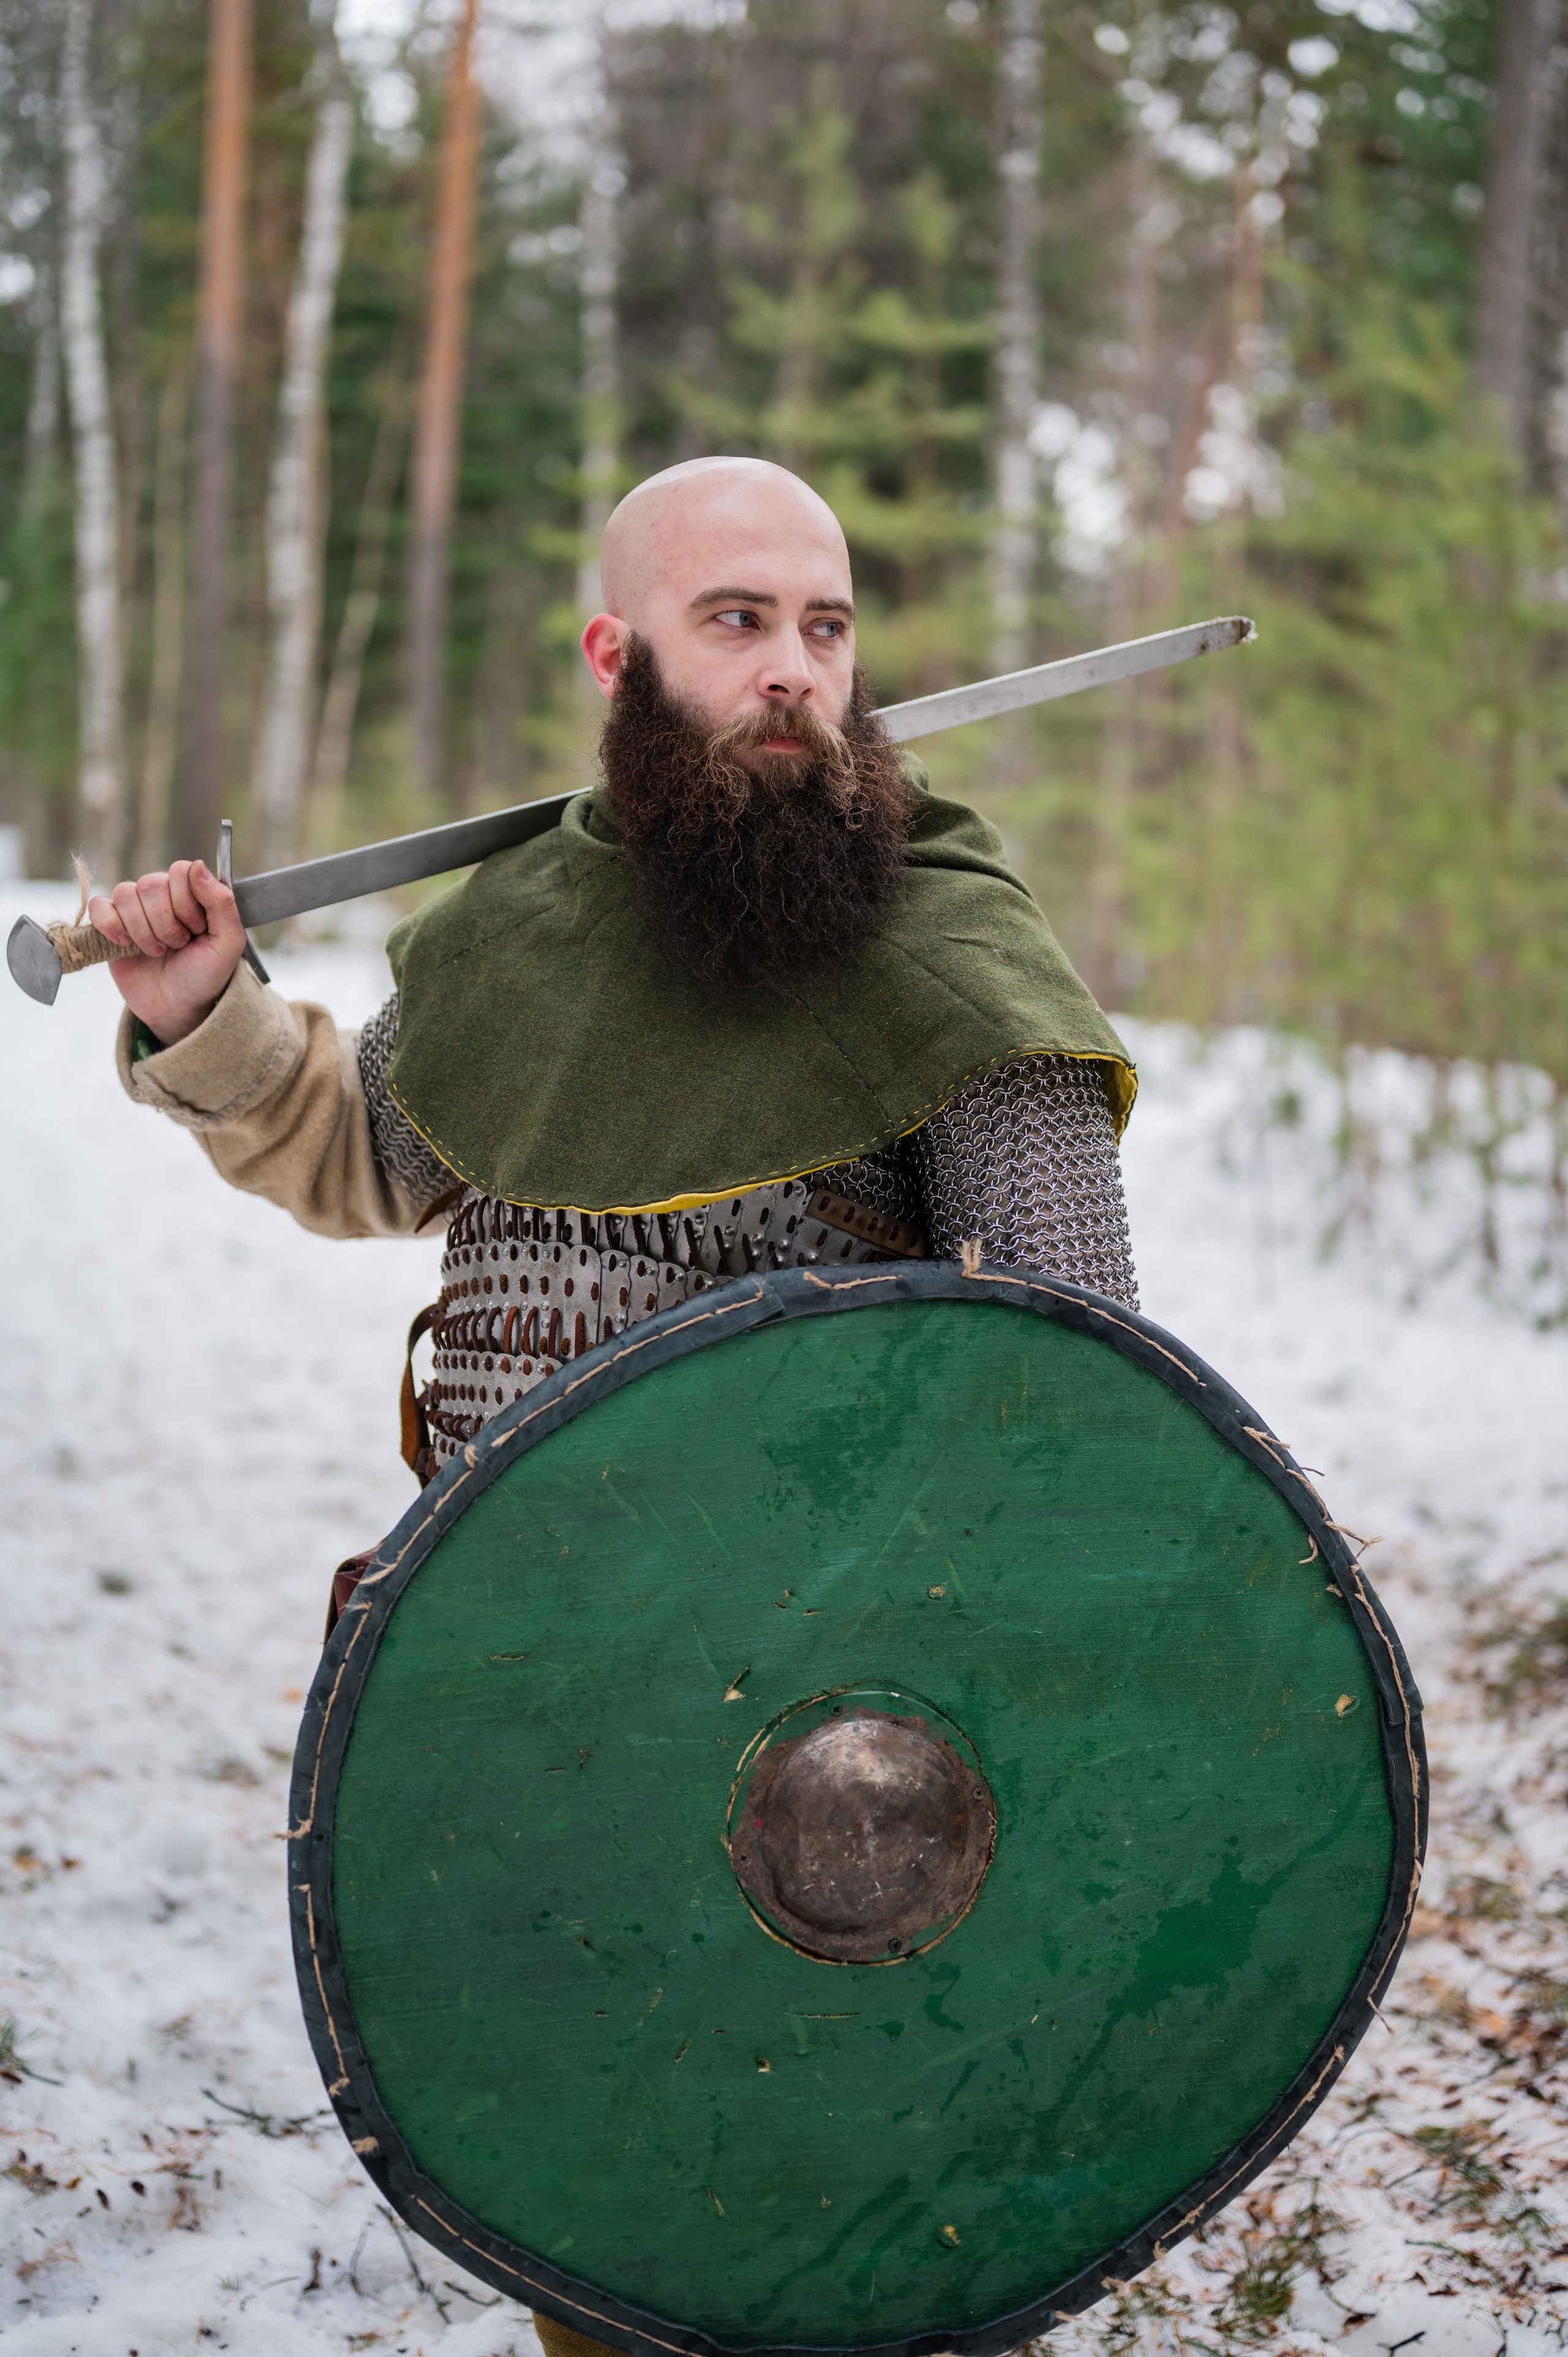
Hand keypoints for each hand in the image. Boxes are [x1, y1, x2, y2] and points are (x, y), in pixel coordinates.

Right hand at [88, 861, 248, 1045]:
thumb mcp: (227, 944)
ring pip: (124, 894)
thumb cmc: (204, 974)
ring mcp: (134, 908)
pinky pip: (98, 906)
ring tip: (157, 951)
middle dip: (165, 923)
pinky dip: (110, 925)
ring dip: (142, 930)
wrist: (177, 1007)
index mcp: (192, 892)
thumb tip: (198, 865)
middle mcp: (162, 894)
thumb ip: (222, 903)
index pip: (180, 871)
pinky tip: (126, 945)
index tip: (196, 929)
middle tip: (177, 945)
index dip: (186, 902)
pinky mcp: (110, 924)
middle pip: (150, 884)